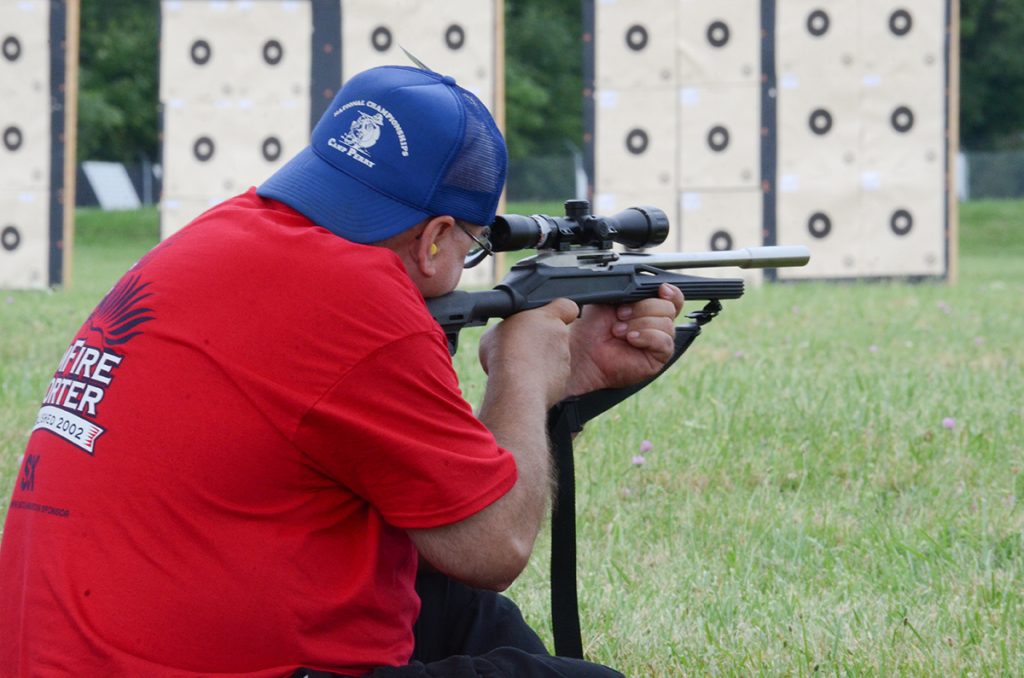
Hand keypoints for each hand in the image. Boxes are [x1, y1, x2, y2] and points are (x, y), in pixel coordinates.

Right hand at [479, 298, 579, 407]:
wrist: (516, 388)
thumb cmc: (505, 355)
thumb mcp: (494, 332)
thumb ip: (509, 329)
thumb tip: (507, 337)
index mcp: (548, 318)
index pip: (568, 307)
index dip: (560, 312)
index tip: (548, 319)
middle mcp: (561, 337)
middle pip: (555, 335)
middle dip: (541, 342)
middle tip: (521, 350)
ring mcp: (564, 360)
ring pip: (553, 358)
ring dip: (539, 362)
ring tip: (519, 369)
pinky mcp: (562, 381)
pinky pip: (551, 377)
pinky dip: (540, 380)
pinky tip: (524, 382)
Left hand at [566, 284, 683, 396]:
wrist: (585, 352)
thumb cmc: (593, 329)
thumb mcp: (609, 298)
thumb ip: (629, 288)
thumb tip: (643, 282)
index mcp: (648, 308)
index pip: (673, 297)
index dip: (670, 291)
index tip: (661, 289)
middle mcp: (656, 323)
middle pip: (669, 307)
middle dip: (642, 308)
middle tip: (620, 315)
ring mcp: (659, 340)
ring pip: (666, 323)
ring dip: (639, 324)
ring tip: (619, 331)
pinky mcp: (658, 357)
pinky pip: (664, 341)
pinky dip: (647, 336)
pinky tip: (631, 339)